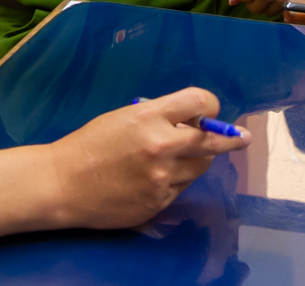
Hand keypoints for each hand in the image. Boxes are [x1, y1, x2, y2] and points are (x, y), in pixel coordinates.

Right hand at [47, 88, 248, 229]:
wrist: (63, 184)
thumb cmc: (89, 145)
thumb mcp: (123, 118)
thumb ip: (158, 117)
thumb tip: (190, 122)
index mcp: (148, 118)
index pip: (198, 102)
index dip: (209, 104)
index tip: (212, 110)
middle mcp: (161, 147)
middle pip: (211, 141)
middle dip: (228, 137)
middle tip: (241, 137)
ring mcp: (161, 179)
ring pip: (198, 168)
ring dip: (194, 160)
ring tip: (172, 157)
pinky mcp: (158, 203)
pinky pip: (179, 189)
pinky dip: (173, 181)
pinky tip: (150, 178)